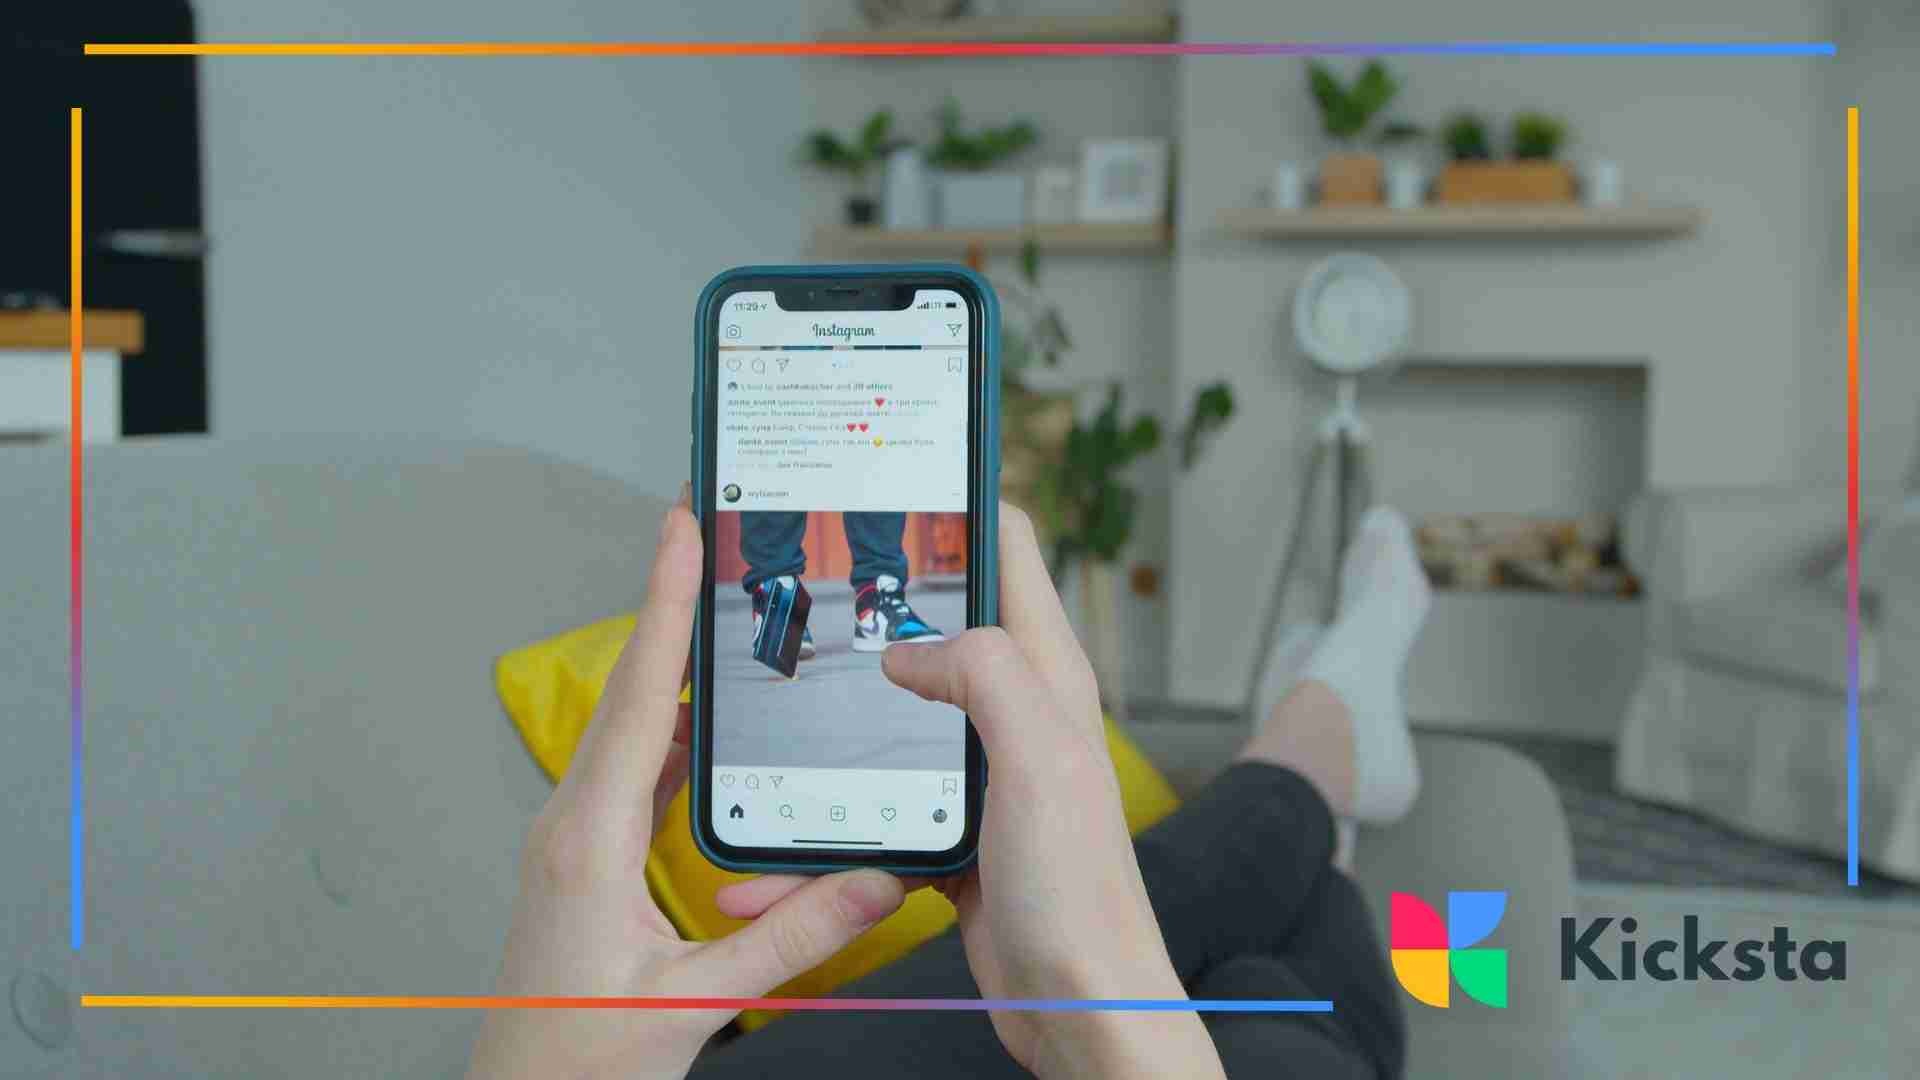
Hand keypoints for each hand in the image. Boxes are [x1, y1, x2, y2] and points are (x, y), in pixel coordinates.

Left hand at [469, 494, 906, 1079]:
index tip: (681, 531)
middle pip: (629, 692)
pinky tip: (705, 726)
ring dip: (670, 667)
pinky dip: (670, 731)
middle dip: (669, 607)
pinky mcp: (583, 859)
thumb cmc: (580, 1063)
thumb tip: (875, 879)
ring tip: (717, 608)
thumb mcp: (699, 1002)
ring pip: (628, 729)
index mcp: (589, 842)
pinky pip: (630, 773)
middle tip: (703, 533)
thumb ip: (793, 936)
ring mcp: (572, 839)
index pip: (638, 700)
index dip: (665, 607)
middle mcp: (571, 825)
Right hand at [717, 505, 1223, 1078]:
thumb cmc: (1083, 895)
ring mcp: (982, 774)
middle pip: (940, 619)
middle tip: (802, 573)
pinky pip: (880, 802)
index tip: (888, 468)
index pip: (1005, 547)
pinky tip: (780, 839)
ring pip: (899, 711)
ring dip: (842, 706)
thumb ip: (982, 675)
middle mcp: (1016, 713)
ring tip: (772, 691)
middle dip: (875, 594)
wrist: (1081, 1010)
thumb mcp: (1040, 756)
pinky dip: (831, 813)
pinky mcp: (953, 834)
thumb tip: (908, 646)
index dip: (954, 496)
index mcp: (1046, 676)